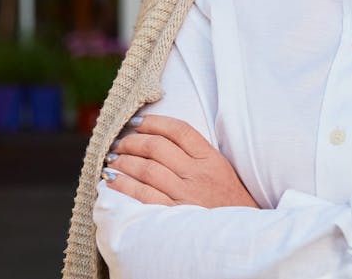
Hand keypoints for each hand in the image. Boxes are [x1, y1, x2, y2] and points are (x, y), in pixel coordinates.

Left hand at [101, 114, 258, 208]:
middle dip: (132, 141)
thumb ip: (195, 151)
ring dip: (124, 162)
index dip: (154, 122)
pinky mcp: (174, 214)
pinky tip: (112, 180)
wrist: (238, 231)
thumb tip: (158, 137)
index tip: (136, 121)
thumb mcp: (218, 165)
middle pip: (158, 148)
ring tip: (113, 158)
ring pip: (147, 170)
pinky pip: (144, 196)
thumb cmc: (226, 195)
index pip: (179, 130)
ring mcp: (185, 195)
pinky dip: (124, 186)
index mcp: (209, 157)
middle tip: (119, 141)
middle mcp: (197, 174)